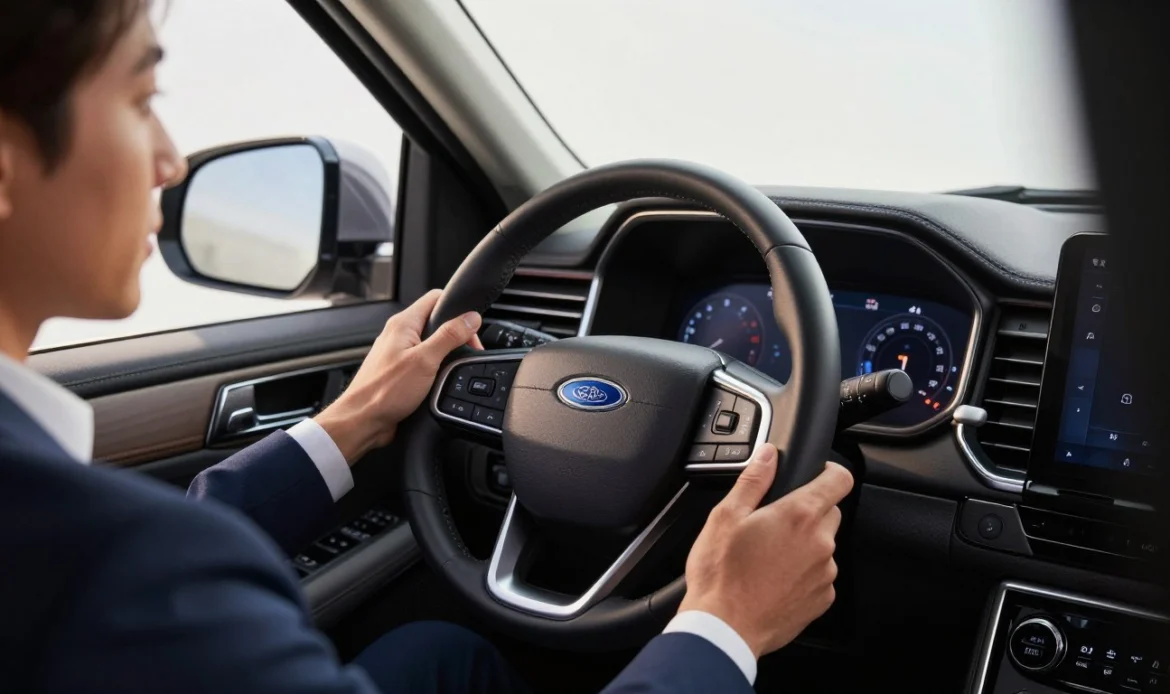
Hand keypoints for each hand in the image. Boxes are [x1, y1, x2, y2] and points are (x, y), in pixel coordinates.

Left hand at [313, 289, 482, 462]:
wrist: (363, 421)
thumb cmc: (384, 392)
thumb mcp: (425, 360)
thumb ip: (449, 336)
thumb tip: (471, 318)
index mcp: (403, 324)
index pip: (436, 298)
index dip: (458, 308)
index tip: (471, 328)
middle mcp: (399, 335)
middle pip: (436, 322)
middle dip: (456, 335)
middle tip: (467, 352)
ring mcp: (399, 353)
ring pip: (432, 344)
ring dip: (446, 354)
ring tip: (452, 369)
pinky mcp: (400, 372)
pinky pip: (425, 362)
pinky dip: (436, 369)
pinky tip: (440, 382)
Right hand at [677, 444, 853, 657]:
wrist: (725, 627)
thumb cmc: (721, 574)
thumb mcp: (726, 516)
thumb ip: (753, 480)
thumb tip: (768, 454)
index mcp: (799, 515)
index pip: (840, 480)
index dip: (830, 471)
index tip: (817, 474)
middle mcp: (820, 543)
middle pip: (830, 512)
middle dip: (808, 511)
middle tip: (775, 522)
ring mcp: (825, 573)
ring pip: (823, 545)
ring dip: (804, 544)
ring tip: (768, 556)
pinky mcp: (822, 598)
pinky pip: (819, 574)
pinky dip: (803, 572)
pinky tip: (774, 578)